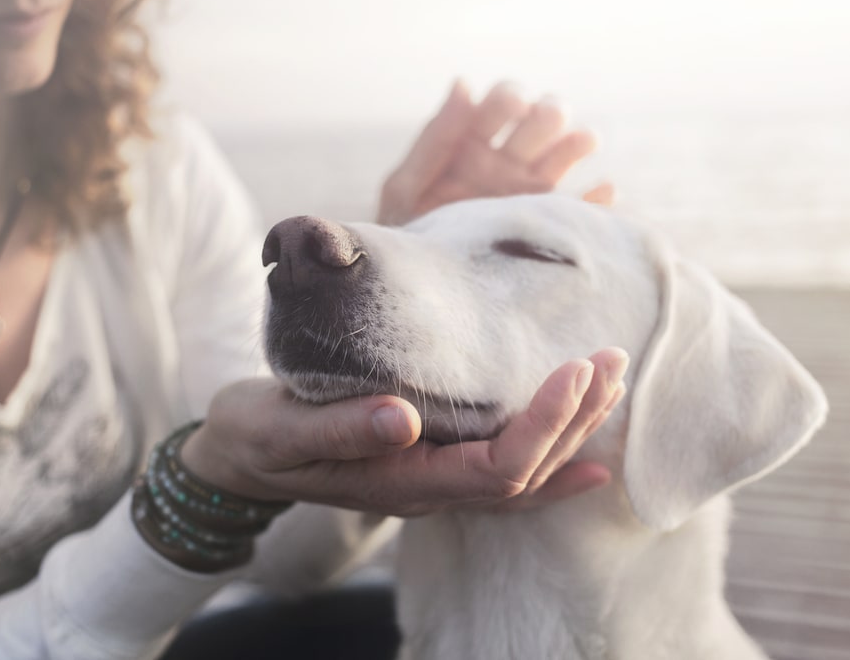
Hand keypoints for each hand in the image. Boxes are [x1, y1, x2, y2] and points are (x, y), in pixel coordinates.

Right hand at [180, 348, 627, 516]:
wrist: (240, 454)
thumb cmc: (257, 437)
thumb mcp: (282, 429)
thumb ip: (339, 429)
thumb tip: (402, 418)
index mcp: (401, 482)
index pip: (497, 468)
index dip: (544, 425)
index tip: (574, 369)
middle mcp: (428, 489)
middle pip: (525, 472)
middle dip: (575, 419)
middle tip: (609, 360)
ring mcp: (433, 481)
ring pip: (522, 473)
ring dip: (572, 430)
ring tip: (609, 382)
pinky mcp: (430, 462)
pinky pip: (505, 474)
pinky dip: (551, 460)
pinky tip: (587, 452)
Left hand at [378, 80, 614, 226]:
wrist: (420, 288)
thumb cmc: (406, 234)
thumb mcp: (407, 186)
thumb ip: (436, 138)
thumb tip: (464, 83)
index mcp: (472, 143)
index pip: (503, 102)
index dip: (511, 97)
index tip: (513, 105)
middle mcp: (506, 162)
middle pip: (542, 120)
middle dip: (548, 112)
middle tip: (543, 120)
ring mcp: (530, 193)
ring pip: (567, 154)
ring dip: (577, 142)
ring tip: (582, 143)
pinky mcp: (547, 226)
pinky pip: (584, 210)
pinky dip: (600, 199)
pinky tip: (604, 191)